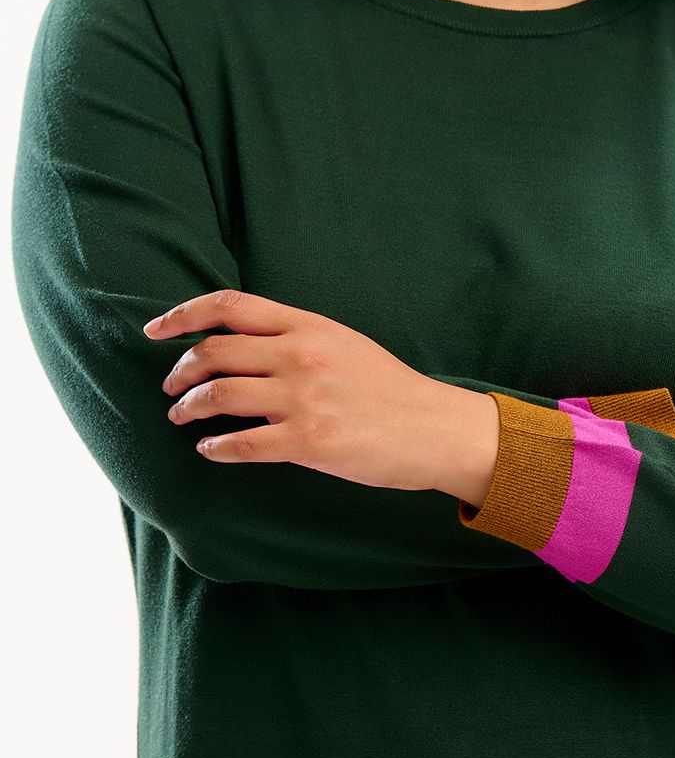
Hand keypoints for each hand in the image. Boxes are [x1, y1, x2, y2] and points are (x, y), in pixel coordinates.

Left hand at [145, 287, 499, 496]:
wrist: (435, 428)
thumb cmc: (391, 391)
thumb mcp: (344, 345)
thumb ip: (296, 340)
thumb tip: (245, 350)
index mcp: (308, 326)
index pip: (229, 306)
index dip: (182, 315)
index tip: (155, 330)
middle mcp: (301, 356)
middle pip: (213, 352)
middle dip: (180, 371)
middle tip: (171, 388)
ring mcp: (303, 399)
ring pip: (219, 397)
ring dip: (189, 409)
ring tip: (182, 419)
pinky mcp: (308, 442)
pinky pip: (242, 445)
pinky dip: (216, 448)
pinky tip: (210, 451)